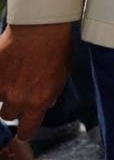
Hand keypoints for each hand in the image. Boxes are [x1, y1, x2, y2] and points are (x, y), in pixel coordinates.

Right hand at [0, 23, 72, 139]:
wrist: (40, 28)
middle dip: (13, 106)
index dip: (25, 131)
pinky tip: (5, 68)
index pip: (28, 130)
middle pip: (8, 115)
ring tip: (14, 73)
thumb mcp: (62, 75)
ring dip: (4, 90)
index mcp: (39, 101)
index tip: (24, 131)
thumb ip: (52, 92)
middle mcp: (18, 99)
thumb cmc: (56, 48)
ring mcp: (2, 87)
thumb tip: (47, 103)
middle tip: (18, 91)